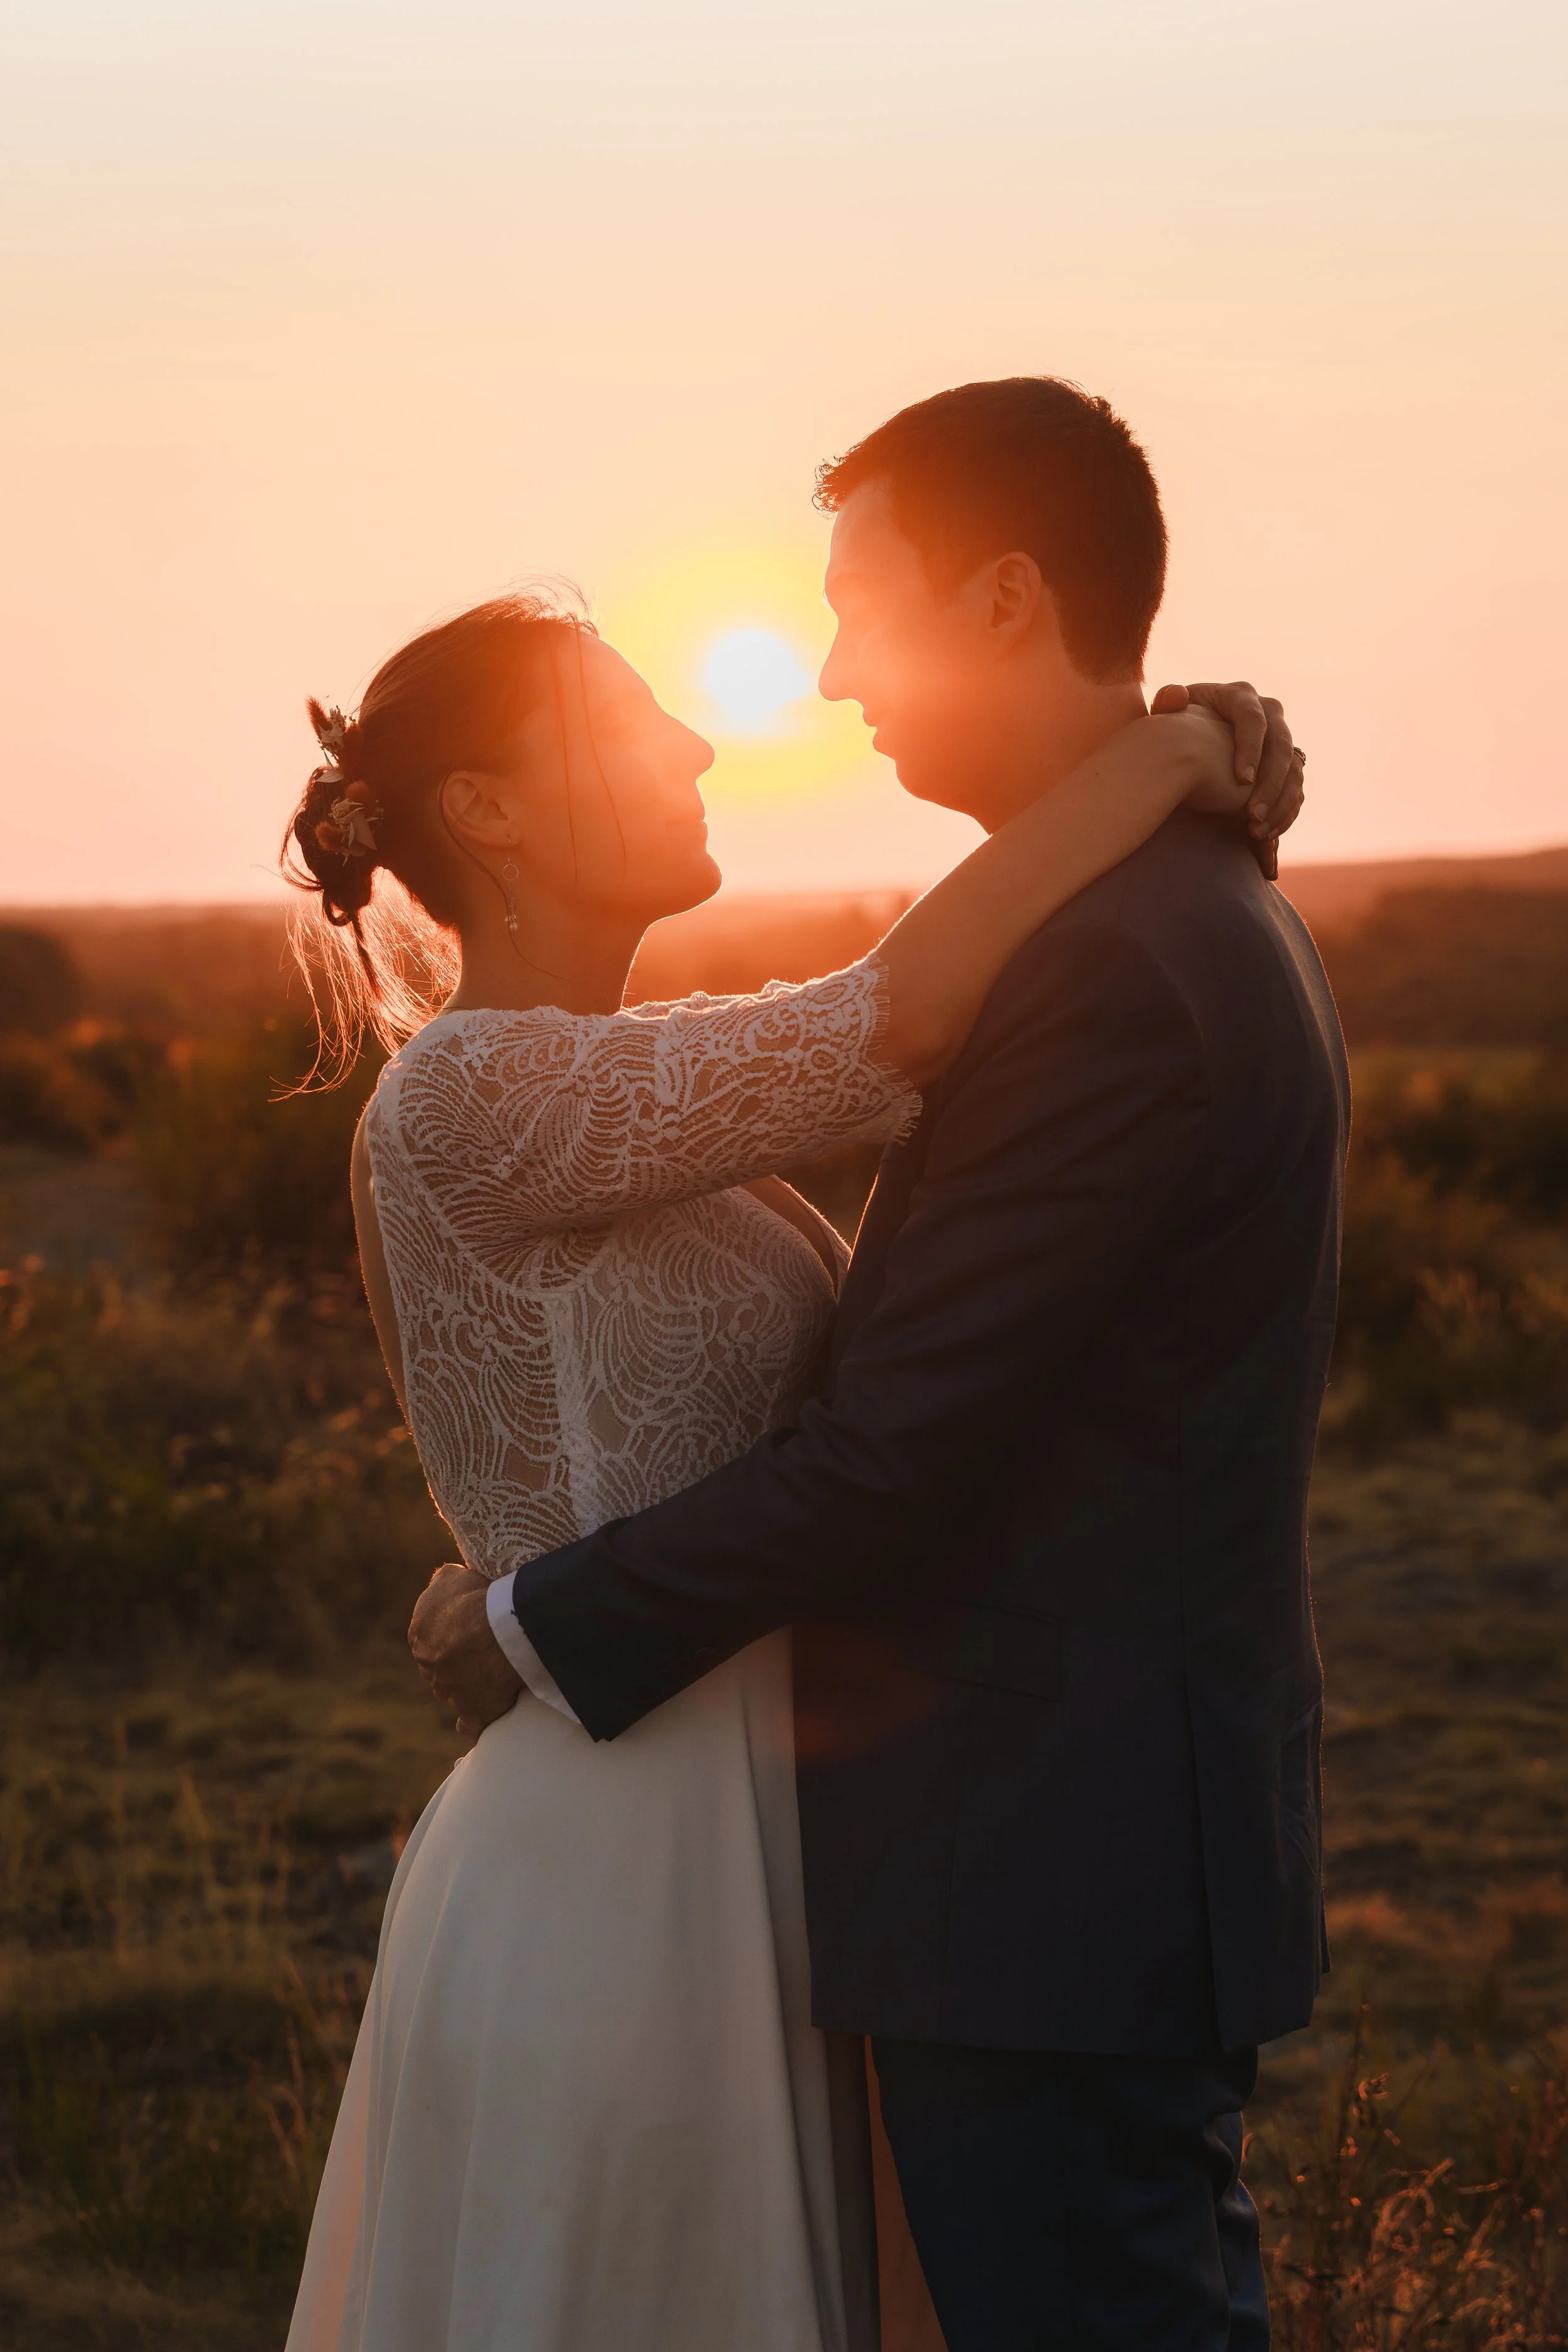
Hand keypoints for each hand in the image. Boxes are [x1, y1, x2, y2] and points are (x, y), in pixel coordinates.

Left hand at [408, 1562, 522, 1744]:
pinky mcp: (474, 1712)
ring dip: (463, 1691)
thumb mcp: (451, 1578)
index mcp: (419, 1635)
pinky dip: (472, 1726)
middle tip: (477, 1657)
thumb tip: (443, 1579)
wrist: (492, 1630)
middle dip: (453, 1665)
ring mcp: (451, 1692)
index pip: (429, 1639)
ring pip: (452, 1695)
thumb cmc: (473, 1599)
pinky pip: (470, 1726)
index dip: (448, 1636)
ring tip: (484, 1683)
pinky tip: (477, 1725)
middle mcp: (429, 1666)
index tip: (464, 1633)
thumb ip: (443, 1581)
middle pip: (439, 1668)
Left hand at [1150, 680, 1304, 859]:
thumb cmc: (1176, 726)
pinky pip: (1295, 789)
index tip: (1242, 781)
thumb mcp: (1168, 713)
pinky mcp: (1286, 765)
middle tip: (1253, 814)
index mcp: (1240, 696)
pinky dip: (1285, 813)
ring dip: (1281, 802)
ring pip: (1294, 769)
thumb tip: (1176, 696)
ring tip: (1258, 830)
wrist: (1190, 743)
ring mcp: (1280, 739)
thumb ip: (1166, 703)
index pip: (1253, 718)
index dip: (1251, 748)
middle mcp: (1268, 714)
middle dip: (1271, 782)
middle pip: (1281, 745)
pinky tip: (1267, 835)